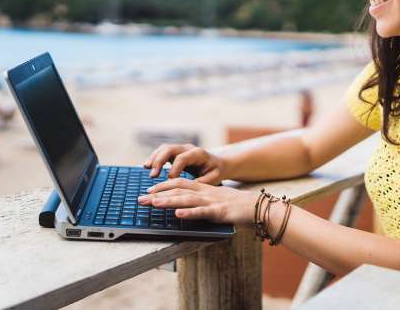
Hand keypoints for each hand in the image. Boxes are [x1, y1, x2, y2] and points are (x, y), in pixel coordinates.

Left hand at [137, 178, 256, 224]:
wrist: (258, 207)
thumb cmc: (237, 206)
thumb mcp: (216, 201)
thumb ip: (202, 202)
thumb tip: (186, 207)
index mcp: (204, 189)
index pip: (180, 183)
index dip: (163, 186)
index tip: (148, 192)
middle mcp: (205, 193)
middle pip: (178, 190)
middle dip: (158, 194)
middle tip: (140, 200)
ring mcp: (212, 202)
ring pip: (186, 199)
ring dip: (168, 201)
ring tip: (153, 203)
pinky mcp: (220, 212)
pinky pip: (202, 212)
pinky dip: (190, 213)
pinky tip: (178, 215)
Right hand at [144, 144, 225, 185]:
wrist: (218, 163)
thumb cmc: (216, 172)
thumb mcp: (214, 178)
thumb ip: (202, 182)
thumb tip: (188, 187)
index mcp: (198, 154)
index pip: (182, 158)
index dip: (174, 169)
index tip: (170, 181)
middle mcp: (189, 148)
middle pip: (170, 149)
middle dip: (160, 161)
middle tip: (153, 175)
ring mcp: (182, 149)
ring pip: (164, 148)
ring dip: (154, 158)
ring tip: (147, 169)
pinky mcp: (176, 153)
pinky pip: (163, 152)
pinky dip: (155, 158)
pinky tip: (147, 166)